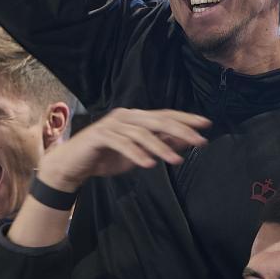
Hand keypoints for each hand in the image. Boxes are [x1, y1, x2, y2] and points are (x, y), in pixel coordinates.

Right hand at [37, 108, 210, 191]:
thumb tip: (185, 142)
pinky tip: (149, 164)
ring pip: (142, 133)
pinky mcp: (100, 136)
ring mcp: (111, 125)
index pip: (165, 114)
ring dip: (161, 147)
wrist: (73, 164)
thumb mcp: (138, 154)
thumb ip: (159, 145)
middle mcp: (125, 116)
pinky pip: (123, 144)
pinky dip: (137, 154)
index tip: (207, 125)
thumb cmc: (105, 158)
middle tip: (200, 141)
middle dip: (181, 130)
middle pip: (158, 120)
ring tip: (175, 160)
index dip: (186, 119)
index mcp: (135, 117)